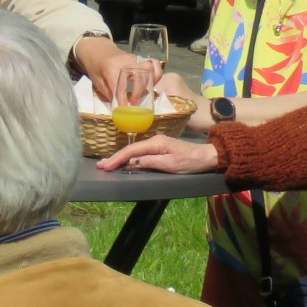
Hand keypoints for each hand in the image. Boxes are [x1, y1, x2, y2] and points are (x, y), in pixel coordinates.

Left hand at [74, 36, 158, 104]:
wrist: (99, 50)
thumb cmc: (96, 67)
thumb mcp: (98, 82)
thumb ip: (110, 94)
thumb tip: (120, 108)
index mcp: (111, 67)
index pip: (120, 85)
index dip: (123, 99)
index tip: (124, 110)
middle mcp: (125, 61)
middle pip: (139, 76)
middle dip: (138, 92)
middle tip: (134, 103)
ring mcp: (135, 58)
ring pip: (149, 69)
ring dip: (150, 83)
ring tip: (146, 93)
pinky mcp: (140, 59)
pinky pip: (154, 65)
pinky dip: (156, 74)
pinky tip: (152, 84)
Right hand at [98, 134, 221, 174]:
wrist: (206, 156)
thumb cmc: (190, 162)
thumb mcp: (171, 164)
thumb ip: (151, 162)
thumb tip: (132, 162)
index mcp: (156, 143)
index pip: (132, 151)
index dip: (117, 159)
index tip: (105, 166)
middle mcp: (154, 140)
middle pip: (130, 149)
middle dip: (114, 157)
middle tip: (100, 165)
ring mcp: (156, 143)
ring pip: (134, 150)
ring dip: (120, 157)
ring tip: (107, 164)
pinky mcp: (159, 147)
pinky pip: (140, 151)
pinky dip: (129, 156)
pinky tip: (123, 161)